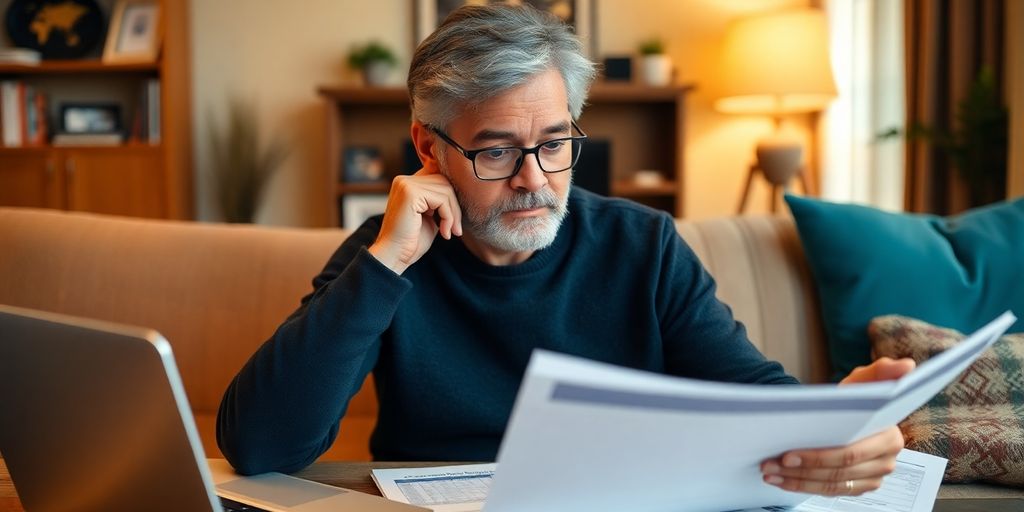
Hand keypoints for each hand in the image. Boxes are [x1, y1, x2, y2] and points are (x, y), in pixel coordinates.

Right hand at [368, 167, 462, 274]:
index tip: (454, 220)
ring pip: (446, 190)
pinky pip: (442, 200)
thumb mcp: (430, 216)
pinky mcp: (411, 193)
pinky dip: (449, 218)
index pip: (439, 177)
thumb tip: (462, 190)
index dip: (451, 197)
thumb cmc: (412, 240)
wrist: (394, 256)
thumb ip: (439, 202)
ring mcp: (406, 185)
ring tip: (449, 232)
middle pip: (444, 182)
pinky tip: (444, 233)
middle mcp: (404, 180)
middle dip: (455, 207)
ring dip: (453, 214)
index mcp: (407, 183)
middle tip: (456, 229)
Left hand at [760, 357, 914, 495]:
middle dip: (800, 469)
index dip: (817, 457)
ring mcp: (874, 477)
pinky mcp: (860, 487)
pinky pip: (831, 492)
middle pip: (838, 472)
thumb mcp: (862, 381)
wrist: (845, 415)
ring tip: (770, 472)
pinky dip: (803, 487)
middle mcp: (886, 461)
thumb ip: (881, 371)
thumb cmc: (853, 398)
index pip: (850, 453)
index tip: (787, 454)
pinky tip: (782, 480)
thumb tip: (907, 365)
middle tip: (770, 464)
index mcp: (890, 438)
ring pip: (831, 484)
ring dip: (796, 480)